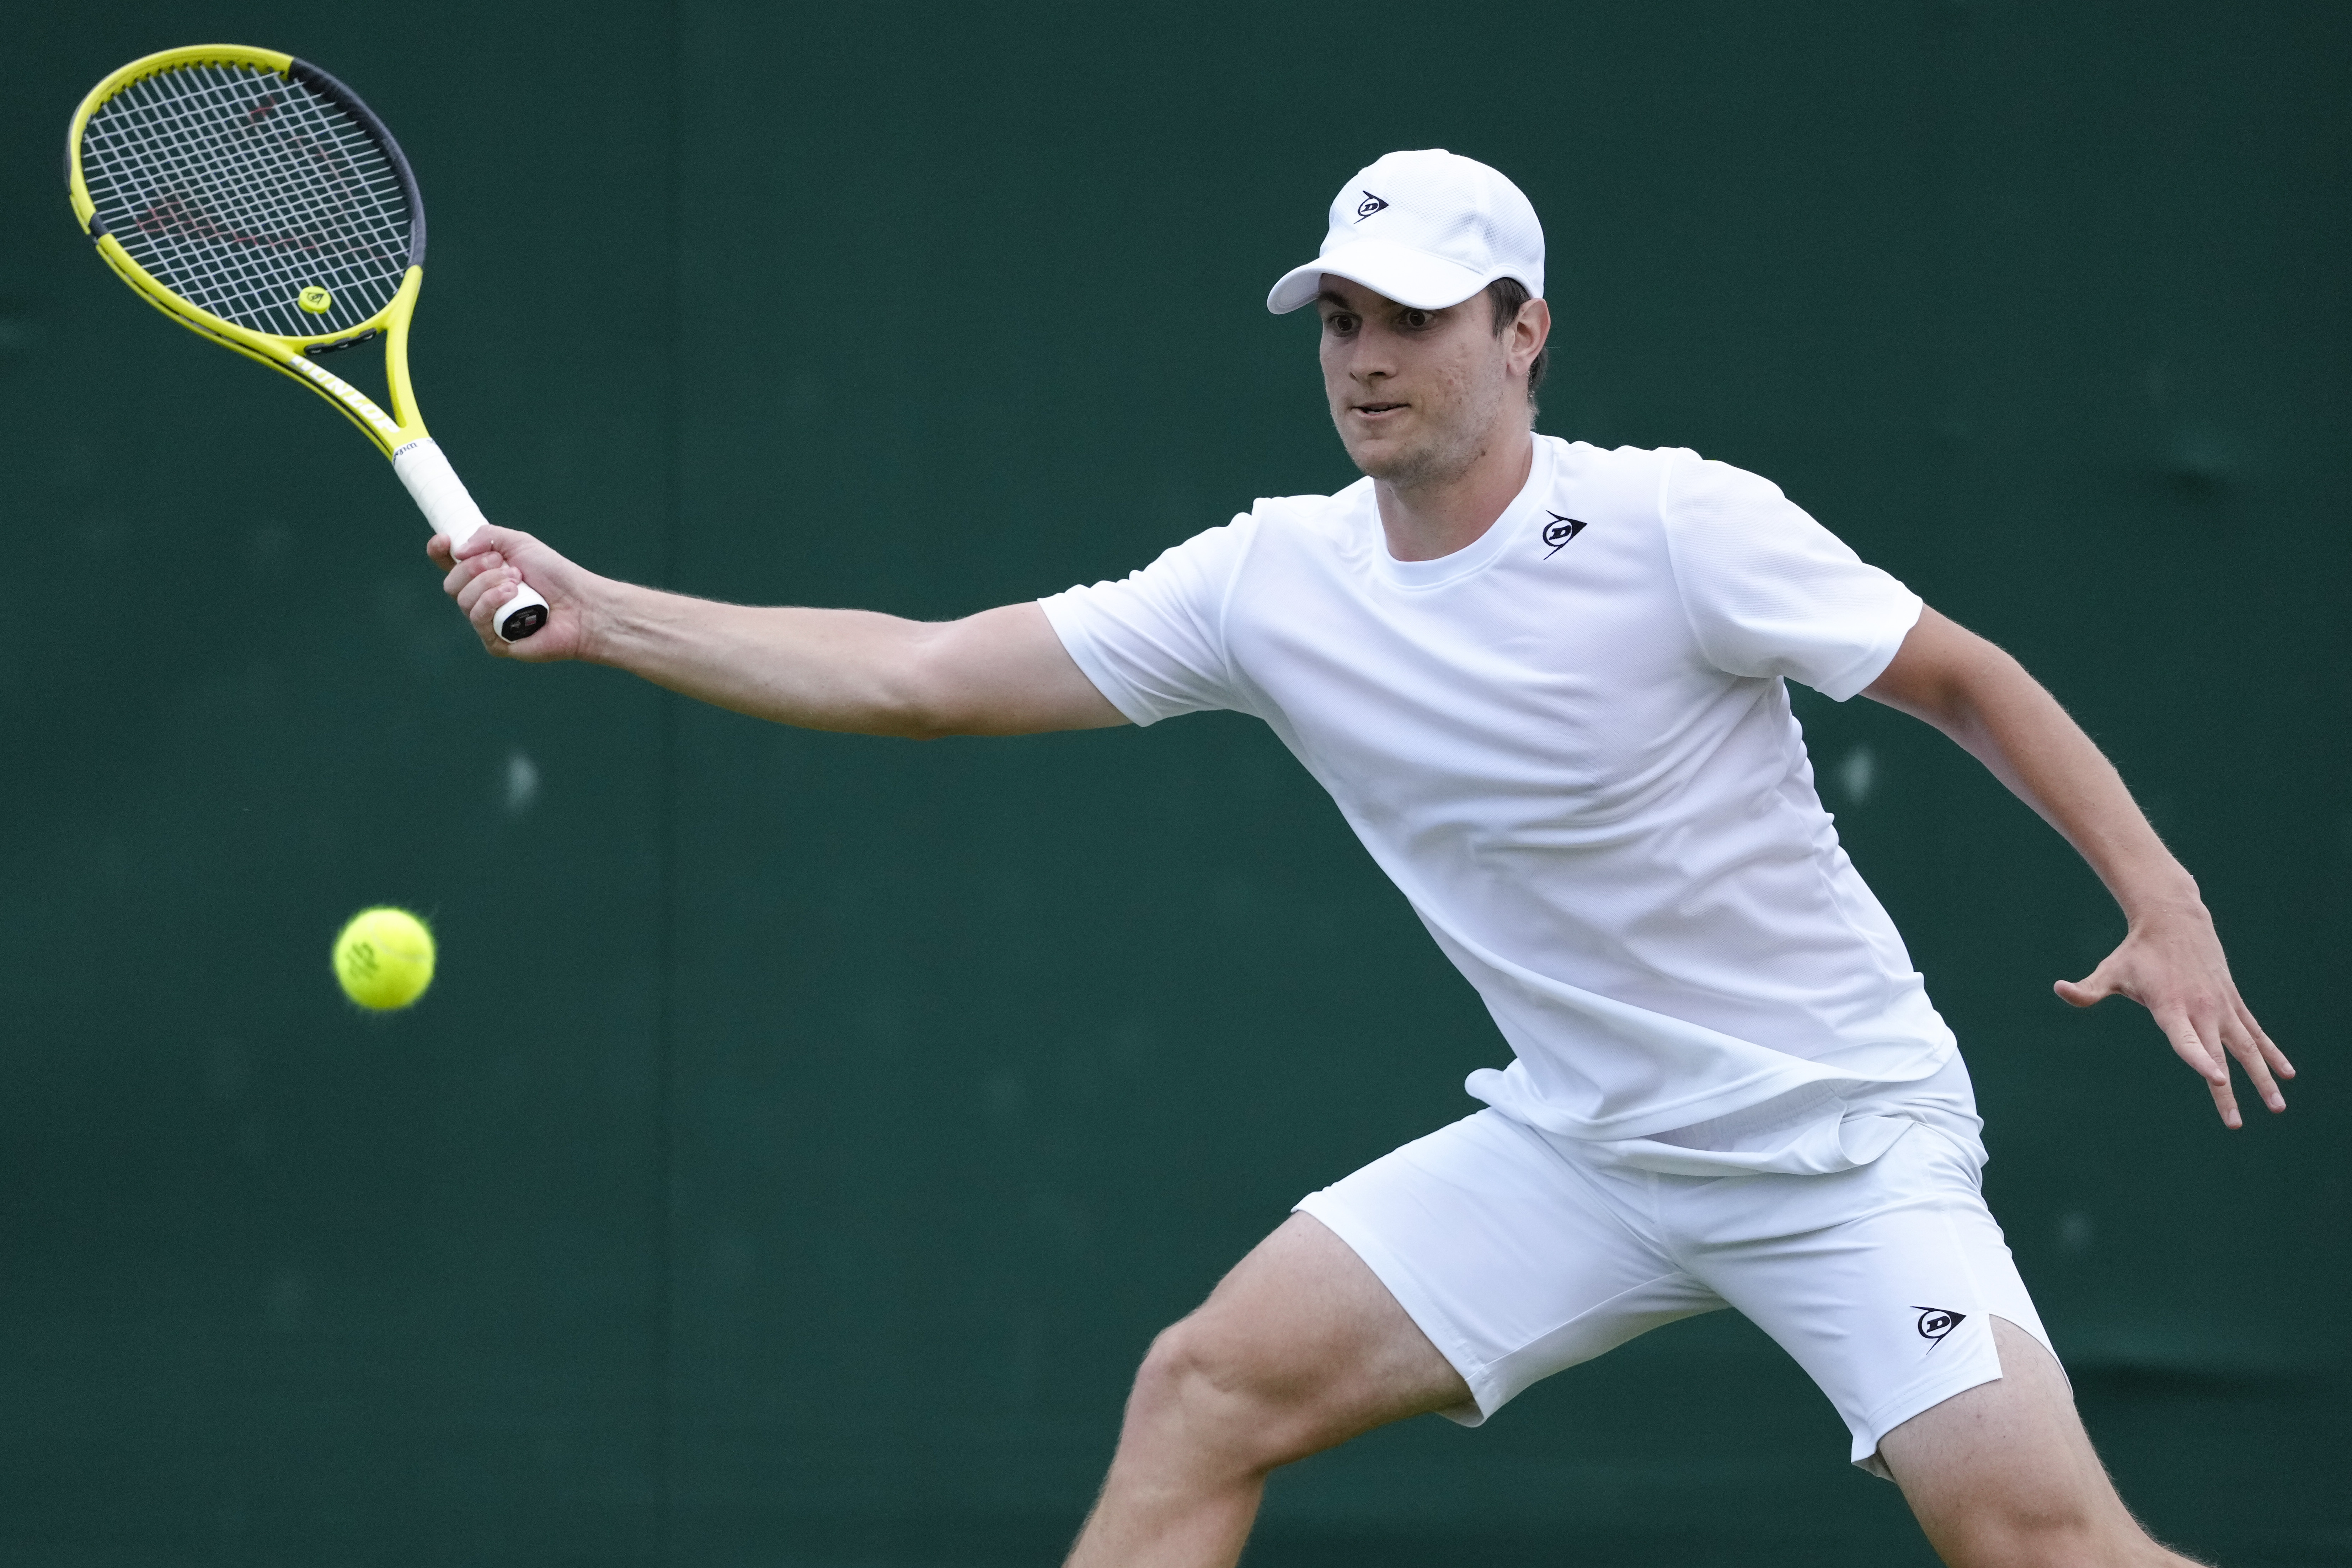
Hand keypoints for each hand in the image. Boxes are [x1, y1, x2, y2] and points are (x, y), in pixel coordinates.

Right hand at [428, 526, 594, 660]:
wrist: (581, 603)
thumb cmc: (555, 575)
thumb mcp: (520, 543)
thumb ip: (487, 536)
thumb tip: (457, 550)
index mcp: (483, 575)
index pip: (449, 565)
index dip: (439, 552)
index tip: (445, 541)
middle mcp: (482, 599)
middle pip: (452, 583)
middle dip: (476, 568)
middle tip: (508, 566)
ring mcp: (487, 622)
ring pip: (462, 600)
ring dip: (489, 583)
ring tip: (518, 581)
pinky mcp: (496, 642)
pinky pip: (477, 619)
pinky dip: (492, 602)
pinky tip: (513, 595)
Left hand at [2055, 902, 2291, 1127]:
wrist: (2175, 920)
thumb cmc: (2137, 952)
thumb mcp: (2110, 970)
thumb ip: (2087, 990)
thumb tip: (2058, 989)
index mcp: (2171, 1007)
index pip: (2185, 1040)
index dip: (2199, 1060)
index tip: (2218, 1079)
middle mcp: (2201, 1009)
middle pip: (2218, 1055)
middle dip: (2226, 1092)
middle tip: (2233, 1124)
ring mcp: (2222, 1007)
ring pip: (2247, 1048)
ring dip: (2263, 1078)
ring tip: (2277, 1108)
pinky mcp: (2233, 1002)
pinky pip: (2256, 1032)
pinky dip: (2272, 1052)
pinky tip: (2287, 1074)